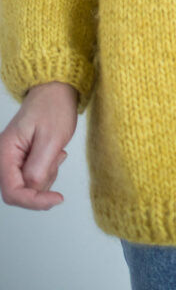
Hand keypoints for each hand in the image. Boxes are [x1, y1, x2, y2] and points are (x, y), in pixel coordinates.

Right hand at [0, 81, 77, 210]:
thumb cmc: (53, 106)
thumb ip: (39, 168)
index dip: (34, 201)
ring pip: (27, 186)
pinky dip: (47, 170)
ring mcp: (12, 157)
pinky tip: (54, 153)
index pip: (13, 192)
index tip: (56, 199)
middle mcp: (4, 157)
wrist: (56, 88)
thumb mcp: (52, 138)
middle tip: (56, 160)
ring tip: (56, 153)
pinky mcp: (21, 157)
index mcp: (5, 152)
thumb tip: (32, 190)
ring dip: (46, 176)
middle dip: (42, 185)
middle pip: (19, 191)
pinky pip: (32, 176)